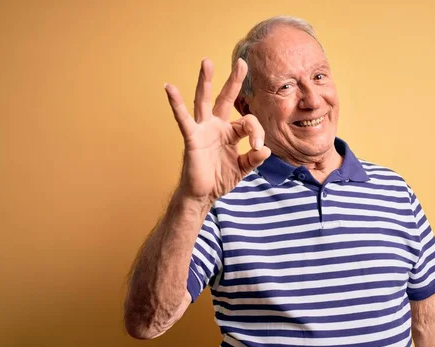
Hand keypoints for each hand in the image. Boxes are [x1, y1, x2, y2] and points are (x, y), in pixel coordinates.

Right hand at [164, 58, 270, 203]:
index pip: (248, 122)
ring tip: (207, 62)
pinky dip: (176, 104)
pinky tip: (169, 88)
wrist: (202, 195)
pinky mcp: (192, 138)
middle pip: (225, 98)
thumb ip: (253, 159)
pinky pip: (183, 119)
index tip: (259, 148)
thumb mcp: (242, 168)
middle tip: (241, 62)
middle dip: (234, 81)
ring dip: (206, 81)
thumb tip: (265, 150)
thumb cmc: (220, 179)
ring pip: (204, 101)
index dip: (257, 133)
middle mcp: (217, 126)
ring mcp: (203, 130)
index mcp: (231, 132)